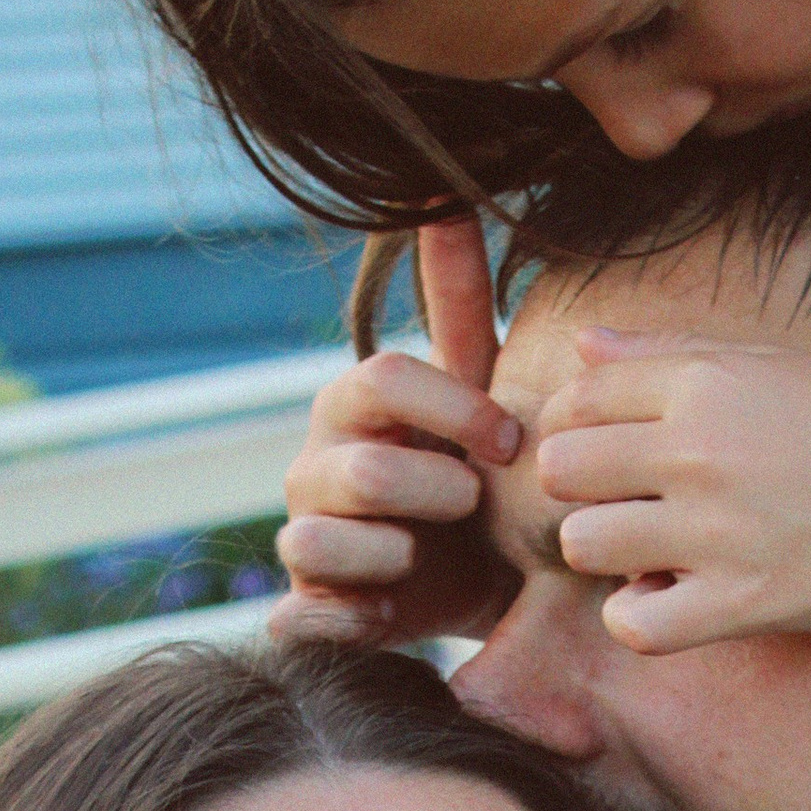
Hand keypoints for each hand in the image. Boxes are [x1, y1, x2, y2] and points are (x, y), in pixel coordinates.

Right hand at [273, 215, 520, 650]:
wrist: (471, 595)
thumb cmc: (473, 482)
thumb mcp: (474, 396)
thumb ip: (458, 310)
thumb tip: (445, 194)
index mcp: (354, 405)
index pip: (386, 376)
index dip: (453, 409)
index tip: (508, 441)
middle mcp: (313, 465)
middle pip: (363, 466)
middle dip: (435, 489)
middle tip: (475, 505)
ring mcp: (302, 538)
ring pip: (321, 538)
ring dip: (394, 551)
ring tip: (428, 557)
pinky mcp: (303, 611)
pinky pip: (303, 613)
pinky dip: (347, 615)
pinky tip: (387, 610)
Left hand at [533, 333, 810, 651]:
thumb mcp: (776, 366)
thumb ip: (673, 354)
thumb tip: (583, 344)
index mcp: (705, 381)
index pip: (579, 397)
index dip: (581, 428)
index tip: (616, 453)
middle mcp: (700, 449)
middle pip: (561, 470)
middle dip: (584, 490)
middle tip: (631, 505)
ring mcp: (718, 530)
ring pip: (583, 546)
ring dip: (607, 556)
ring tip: (653, 555)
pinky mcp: (743, 602)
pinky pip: (633, 624)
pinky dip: (638, 618)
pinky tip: (673, 600)